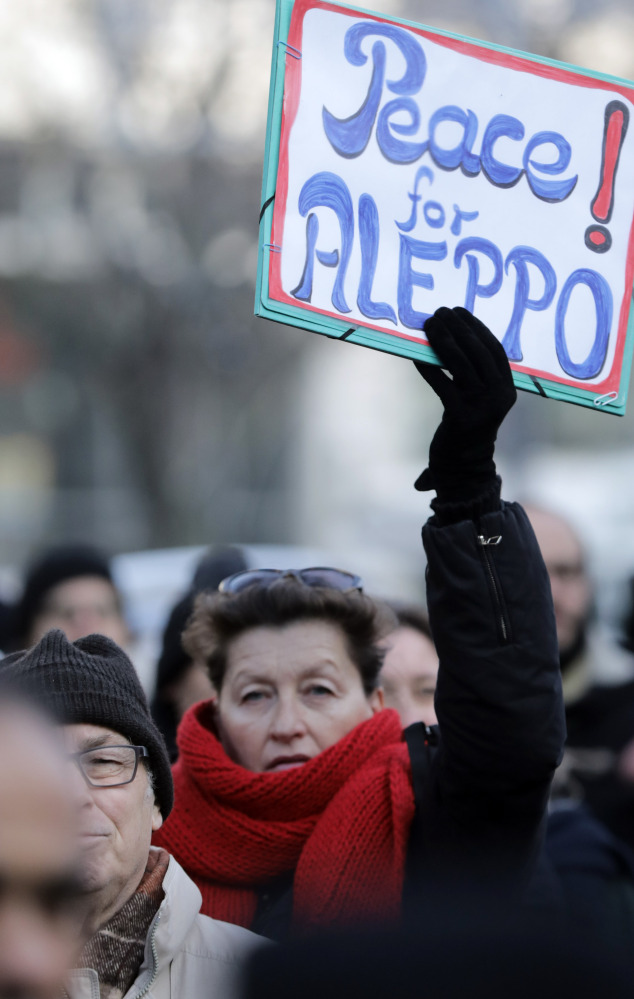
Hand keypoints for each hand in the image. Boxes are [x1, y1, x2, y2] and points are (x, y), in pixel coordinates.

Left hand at [414, 307, 515, 498]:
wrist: (464, 468)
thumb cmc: (467, 427)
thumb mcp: (478, 398)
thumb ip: (472, 373)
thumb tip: (450, 336)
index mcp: (507, 388)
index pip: (493, 349)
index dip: (476, 327)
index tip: (458, 312)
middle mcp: (499, 396)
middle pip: (477, 352)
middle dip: (457, 328)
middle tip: (440, 313)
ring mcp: (481, 407)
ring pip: (460, 364)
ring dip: (443, 340)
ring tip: (429, 325)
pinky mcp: (461, 417)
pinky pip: (442, 385)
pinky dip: (429, 367)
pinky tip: (417, 355)